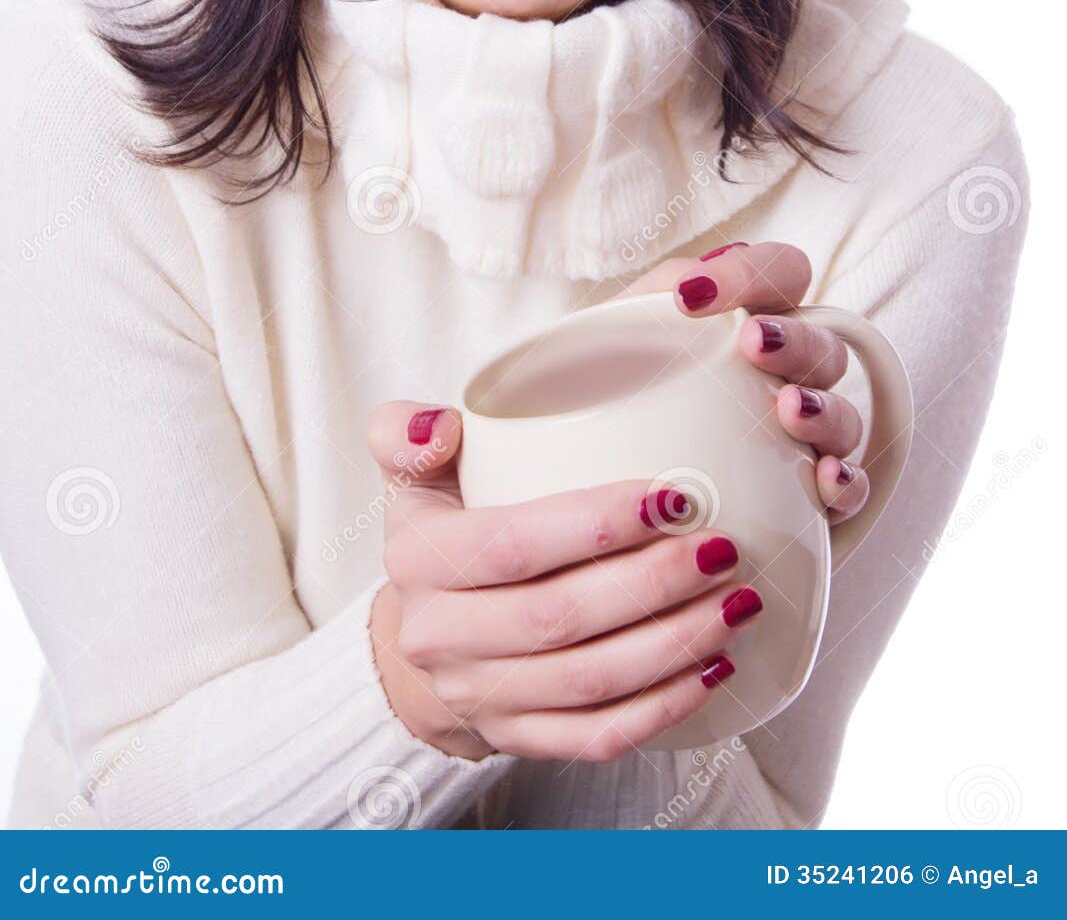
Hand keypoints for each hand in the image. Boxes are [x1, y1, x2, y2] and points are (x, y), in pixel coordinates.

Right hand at [365, 402, 760, 763]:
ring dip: (675, 644)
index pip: (513, 543)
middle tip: (723, 547)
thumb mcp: (415, 472)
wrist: (425, 633)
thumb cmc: (444, 531)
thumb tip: (441, 425)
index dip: (597, 523)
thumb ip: (409, 429)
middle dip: (655, 583)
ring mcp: (479, 697)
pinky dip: (664, 707)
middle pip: (560, 617)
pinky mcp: (518, 740)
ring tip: (736, 602)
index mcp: (418, 559)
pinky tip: (714, 668)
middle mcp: (440, 637)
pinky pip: (599, 736)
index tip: (674, 495)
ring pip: (589, 683)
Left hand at [615, 240, 870, 523]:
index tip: (690, 296)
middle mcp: (791, 373)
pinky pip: (853, 488)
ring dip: (823, 408)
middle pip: (823, 345)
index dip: (751, 273)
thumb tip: (684, 285)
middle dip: (796, 340)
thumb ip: (650, 298)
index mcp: (751, 321)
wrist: (598, 478)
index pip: (783, 273)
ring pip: (844, 415)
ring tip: (788, 409)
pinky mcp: (814, 498)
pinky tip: (826, 478)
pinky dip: (848, 481)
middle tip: (753, 342)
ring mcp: (808, 436)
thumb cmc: (614, 396)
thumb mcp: (619, 340)